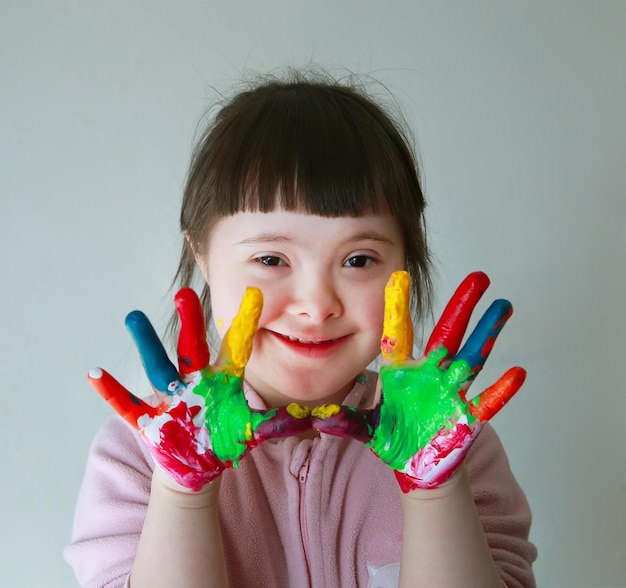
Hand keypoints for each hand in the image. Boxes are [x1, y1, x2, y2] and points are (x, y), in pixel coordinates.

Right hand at [89, 287, 310, 490]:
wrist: (196, 460)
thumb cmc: (223, 436)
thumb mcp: (252, 429)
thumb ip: (278, 422)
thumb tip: (314, 418)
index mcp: (222, 380)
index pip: (237, 347)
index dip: (245, 323)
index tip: (255, 294)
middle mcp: (195, 381)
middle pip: (192, 347)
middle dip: (189, 322)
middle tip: (185, 292)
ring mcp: (171, 397)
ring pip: (158, 366)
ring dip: (145, 343)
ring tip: (133, 316)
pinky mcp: (150, 419)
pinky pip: (128, 405)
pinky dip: (112, 393)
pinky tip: (95, 374)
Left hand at [312, 270, 525, 491]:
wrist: (416, 464)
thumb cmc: (393, 437)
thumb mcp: (364, 426)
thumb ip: (344, 420)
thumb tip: (316, 417)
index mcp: (402, 371)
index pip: (399, 333)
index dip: (398, 307)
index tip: (399, 277)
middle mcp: (430, 374)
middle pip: (448, 334)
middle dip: (462, 306)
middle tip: (478, 277)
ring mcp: (451, 392)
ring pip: (472, 357)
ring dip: (488, 333)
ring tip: (503, 306)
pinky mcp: (466, 416)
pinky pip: (487, 402)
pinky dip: (501, 390)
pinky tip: (517, 373)